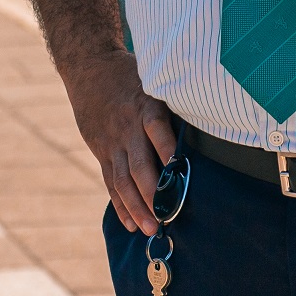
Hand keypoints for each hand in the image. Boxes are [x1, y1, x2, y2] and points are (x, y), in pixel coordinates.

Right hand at [61, 51, 178, 234]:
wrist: (89, 67)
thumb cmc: (132, 75)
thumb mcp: (154, 78)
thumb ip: (173, 102)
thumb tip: (207, 121)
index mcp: (145, 107)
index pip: (157, 131)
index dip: (168, 150)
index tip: (180, 171)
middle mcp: (127, 129)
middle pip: (139, 165)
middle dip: (152, 194)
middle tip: (165, 217)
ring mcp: (112, 143)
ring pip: (122, 180)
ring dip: (136, 207)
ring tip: (149, 229)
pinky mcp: (102, 151)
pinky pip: (110, 182)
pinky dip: (120, 204)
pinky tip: (130, 223)